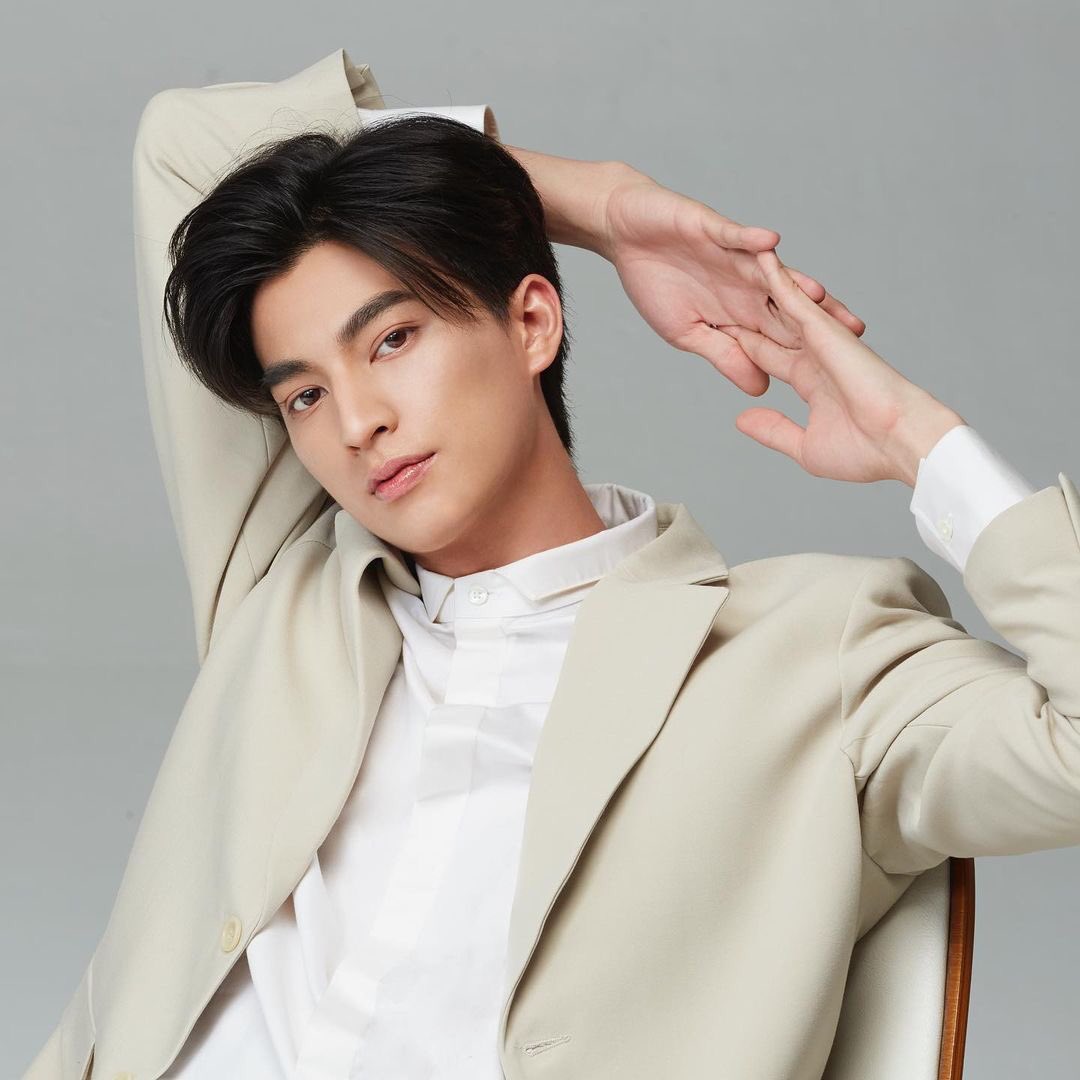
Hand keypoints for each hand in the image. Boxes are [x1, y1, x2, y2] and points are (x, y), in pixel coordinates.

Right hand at [599, 171, 866, 396]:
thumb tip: (761, 389)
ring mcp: (733, 256)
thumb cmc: (655, 282)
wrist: (625, 233)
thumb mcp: (687, 333)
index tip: (837, 371)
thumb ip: (725, 356)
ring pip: (771, 271)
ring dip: (794, 282)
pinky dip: (750, 240)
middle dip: (820, 317)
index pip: (781, 333)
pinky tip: (770, 245)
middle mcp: (745, 284)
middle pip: (790, 302)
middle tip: (854, 333)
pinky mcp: (712, 230)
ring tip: (820, 294)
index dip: (807, 349)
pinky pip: (734, 235)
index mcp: (740, 312)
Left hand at [719, 250, 965, 486]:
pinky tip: (756, 255)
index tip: (720, 332)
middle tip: (715, 286)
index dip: (745, 344)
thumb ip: (773, 429)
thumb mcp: (804, 445)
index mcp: (811, 382)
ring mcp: (820, 340)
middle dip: (746, 309)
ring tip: (733, 259)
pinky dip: (776, 276)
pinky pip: (793, 296)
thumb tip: (741, 420)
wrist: (899, 442)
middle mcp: (815, 355)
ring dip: (759, 284)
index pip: (769, 358)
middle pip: (772, 326)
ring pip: (782, 304)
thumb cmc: (864, 452)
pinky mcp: (824, 328)